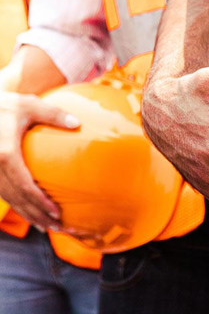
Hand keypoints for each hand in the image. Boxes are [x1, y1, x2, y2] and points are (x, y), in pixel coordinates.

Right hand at [0, 92, 79, 231]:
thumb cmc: (3, 105)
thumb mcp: (28, 105)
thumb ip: (53, 115)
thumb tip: (77, 124)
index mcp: (6, 154)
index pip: (25, 186)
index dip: (41, 203)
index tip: (57, 213)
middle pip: (18, 199)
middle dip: (38, 216)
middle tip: (58, 228)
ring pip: (10, 201)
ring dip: (28, 216)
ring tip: (47, 228)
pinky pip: (4, 195)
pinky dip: (18, 207)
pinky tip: (30, 214)